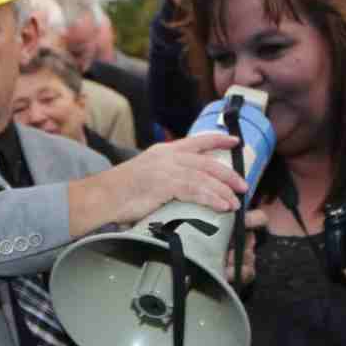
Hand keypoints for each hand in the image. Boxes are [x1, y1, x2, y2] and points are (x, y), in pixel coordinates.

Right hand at [65, 131, 245, 235]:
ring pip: (204, 177)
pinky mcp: (163, 184)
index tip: (236, 140)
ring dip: (222, 191)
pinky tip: (221, 206)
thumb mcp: (148, 175)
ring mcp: (166, 169)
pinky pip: (194, 190)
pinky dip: (210, 198)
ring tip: (234, 203)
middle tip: (243, 185)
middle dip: (228, 174)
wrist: (102, 196)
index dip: (218, 139)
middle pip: (207, 161)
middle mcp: (168, 156)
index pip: (197, 141)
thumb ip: (168, 176)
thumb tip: (186, 188)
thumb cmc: (122, 192)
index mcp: (165, 151)